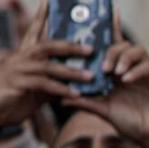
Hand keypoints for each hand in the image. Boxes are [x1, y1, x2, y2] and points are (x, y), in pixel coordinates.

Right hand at [0, 1, 92, 124]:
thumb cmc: (17, 98)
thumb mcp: (39, 88)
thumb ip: (56, 81)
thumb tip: (79, 79)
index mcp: (26, 54)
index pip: (36, 31)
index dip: (43, 16)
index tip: (51, 2)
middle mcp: (21, 58)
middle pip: (46, 45)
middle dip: (70, 46)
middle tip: (91, 49)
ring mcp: (18, 70)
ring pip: (47, 66)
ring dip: (71, 71)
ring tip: (90, 76)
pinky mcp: (17, 84)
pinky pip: (42, 84)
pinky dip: (61, 89)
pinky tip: (75, 94)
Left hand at [60, 3, 148, 147]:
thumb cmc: (129, 124)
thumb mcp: (103, 110)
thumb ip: (86, 101)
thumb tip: (61, 98)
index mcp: (119, 71)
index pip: (113, 46)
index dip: (110, 29)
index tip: (106, 14)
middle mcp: (133, 68)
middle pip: (123, 45)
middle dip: (111, 52)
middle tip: (103, 68)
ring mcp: (148, 72)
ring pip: (137, 51)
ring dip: (123, 58)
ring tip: (115, 73)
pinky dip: (136, 70)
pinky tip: (126, 80)